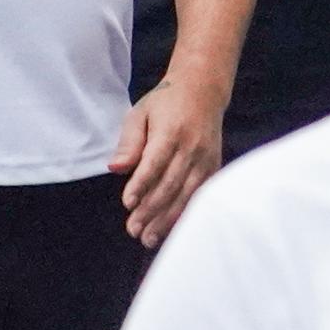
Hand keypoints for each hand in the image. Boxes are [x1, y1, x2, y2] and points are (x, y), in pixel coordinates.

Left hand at [111, 84, 224, 245]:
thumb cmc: (165, 102)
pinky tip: (172, 228)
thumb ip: (129, 142)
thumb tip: (115, 169)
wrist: (203, 90)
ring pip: (187, 195)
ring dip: (167, 219)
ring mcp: (206, 158)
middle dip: (151, 211)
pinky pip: (200, 195)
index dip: (141, 185)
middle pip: (170, 184)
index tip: (127, 203)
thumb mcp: (140, 113)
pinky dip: (186, 213)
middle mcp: (192, 147)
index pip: (155, 163)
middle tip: (133, 230)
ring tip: (149, 238)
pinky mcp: (214, 167)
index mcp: (171, 131)